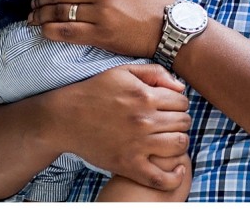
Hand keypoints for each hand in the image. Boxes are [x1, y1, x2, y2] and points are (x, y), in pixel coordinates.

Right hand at [45, 63, 191, 190]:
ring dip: (179, 141)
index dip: (179, 103)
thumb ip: (155, 72)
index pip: (183, 101)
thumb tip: (181, 87)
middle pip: (184, 122)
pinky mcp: (129, 165)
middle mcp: (144, 120)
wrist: (66, 118)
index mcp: (145, 96)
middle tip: (168, 122)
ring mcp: (138, 145)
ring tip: (169, 139)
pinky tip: (176, 167)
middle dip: (180, 120)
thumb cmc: (94, 92)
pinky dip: (174, 176)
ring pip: (179, 145)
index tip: (170, 106)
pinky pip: (161, 178)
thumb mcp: (123, 71)